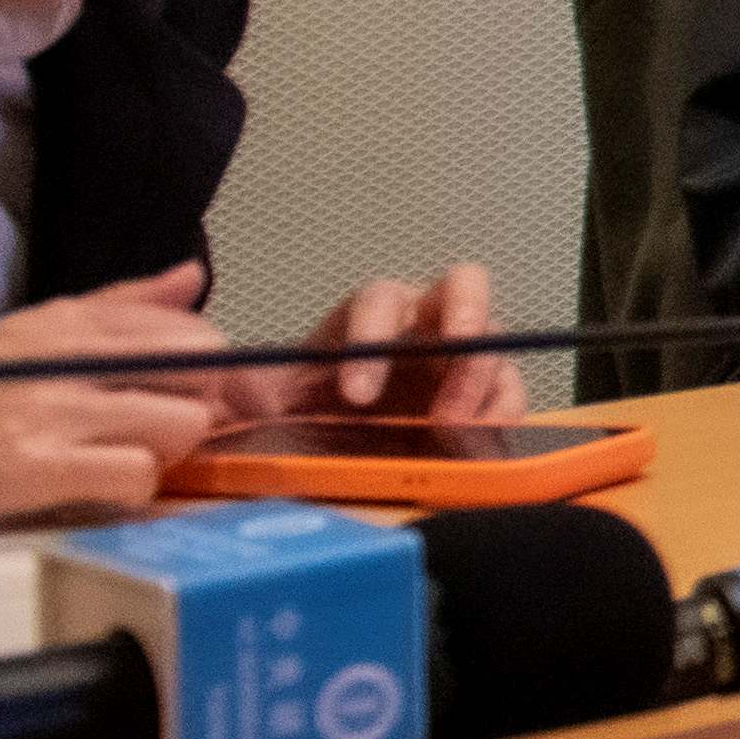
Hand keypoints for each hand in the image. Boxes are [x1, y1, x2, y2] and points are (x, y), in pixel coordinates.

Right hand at [0, 267, 227, 532]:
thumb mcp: (16, 336)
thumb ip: (112, 309)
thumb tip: (190, 278)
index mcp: (67, 323)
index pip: (191, 328)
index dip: (207, 372)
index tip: (188, 399)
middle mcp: (73, 357)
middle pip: (205, 369)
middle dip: (195, 407)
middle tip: (152, 436)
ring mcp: (59, 411)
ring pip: (184, 425)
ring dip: (165, 454)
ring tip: (114, 464)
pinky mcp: (40, 466)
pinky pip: (138, 477)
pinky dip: (129, 494)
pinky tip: (91, 493)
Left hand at [258, 260, 508, 432]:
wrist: (323, 452)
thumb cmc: (297, 418)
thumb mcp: (260, 400)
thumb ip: (243, 389)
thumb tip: (229, 389)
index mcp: (365, 318)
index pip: (378, 300)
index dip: (373, 336)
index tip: (355, 394)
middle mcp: (421, 324)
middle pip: (462, 286)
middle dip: (465, 314)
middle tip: (457, 355)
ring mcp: (459, 359)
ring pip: (493, 338)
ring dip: (481, 375)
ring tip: (455, 425)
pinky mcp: (482, 396)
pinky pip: (510, 389)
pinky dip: (504, 409)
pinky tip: (484, 436)